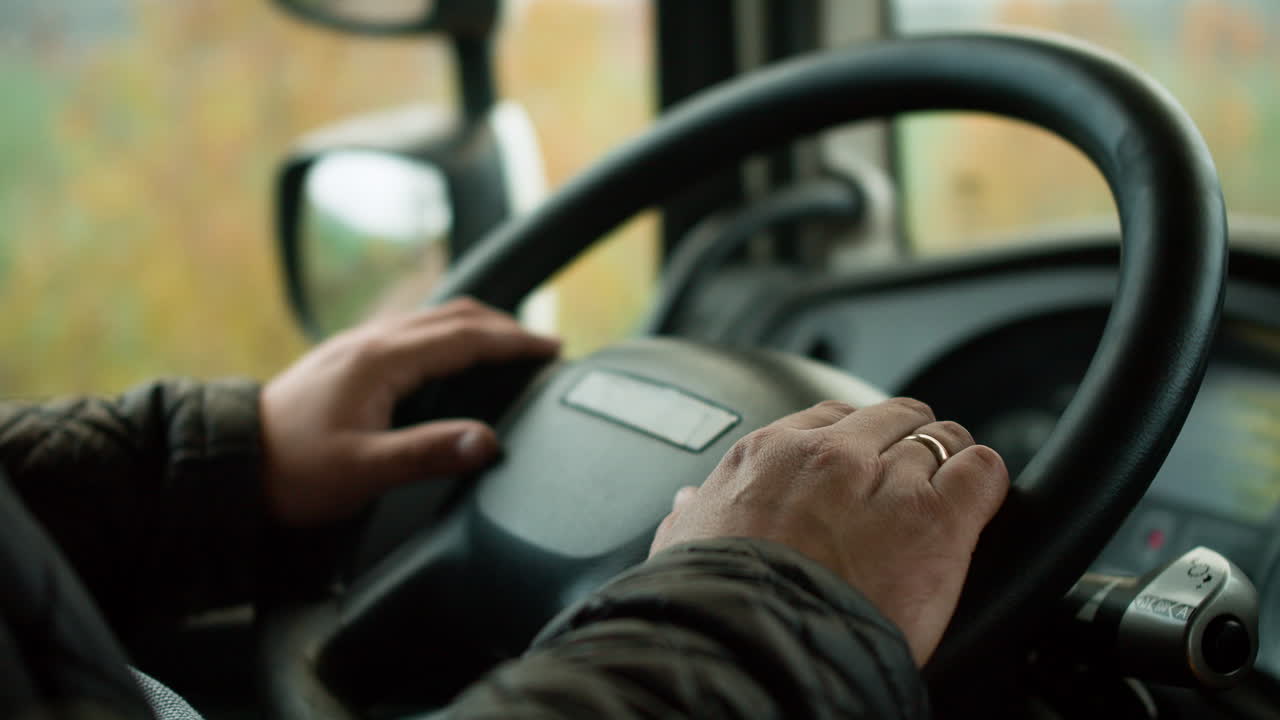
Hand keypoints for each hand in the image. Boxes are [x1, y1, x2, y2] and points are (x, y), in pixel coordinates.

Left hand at [260, 298, 559, 526]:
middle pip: (453, 316)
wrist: (230, 463)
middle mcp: (371, 342)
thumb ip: (427, 453)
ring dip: (477, 327)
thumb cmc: (291, 470)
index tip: (552, 348)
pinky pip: (412, 332)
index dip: (514, 341)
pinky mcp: (348, 360)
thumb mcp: (363, 470)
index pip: (465, 337)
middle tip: (542, 346)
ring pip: (431, 319)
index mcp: (381, 360)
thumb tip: (487, 442)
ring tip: (509, 347)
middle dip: (504, 327)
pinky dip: (449, 336)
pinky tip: (452, 359)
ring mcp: (357, 346)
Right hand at [649, 398, 1008, 664]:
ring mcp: (887, 481)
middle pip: (894, 417)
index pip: (833, 417)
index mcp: (771, 454)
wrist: (756, 647)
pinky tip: (977, 499)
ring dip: (950, 461)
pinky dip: (984, 479)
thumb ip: (694, 512)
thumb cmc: (717, 603)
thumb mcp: (684, 544)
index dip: (857, 441)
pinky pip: (982, 470)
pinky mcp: (937, 518)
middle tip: (913, 479)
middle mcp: (832, 455)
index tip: (864, 465)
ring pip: (944, 439)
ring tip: (952, 489)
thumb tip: (690, 502)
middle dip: (908, 441)